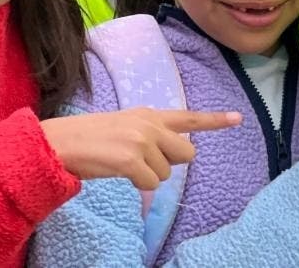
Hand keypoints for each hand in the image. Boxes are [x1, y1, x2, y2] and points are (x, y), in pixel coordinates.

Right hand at [42, 107, 241, 187]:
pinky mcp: (131, 160)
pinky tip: (118, 173)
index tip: (238, 118)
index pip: (188, 117)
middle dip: (170, 163)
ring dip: (147, 176)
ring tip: (122, 164)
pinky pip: (150, 184)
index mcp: (148, 114)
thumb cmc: (89, 138)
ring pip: (166, 174)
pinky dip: (137, 185)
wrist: (59, 142)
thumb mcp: (125, 125)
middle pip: (186, 154)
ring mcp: (141, 141)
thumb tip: (171, 153)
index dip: (215, 120)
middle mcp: (149, 124)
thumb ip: (150, 133)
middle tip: (142, 161)